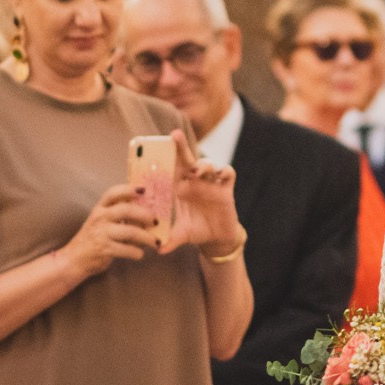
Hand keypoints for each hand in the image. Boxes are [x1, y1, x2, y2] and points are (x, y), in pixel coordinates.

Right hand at [61, 184, 153, 277]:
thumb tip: (146, 214)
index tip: (144, 189)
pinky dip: (137, 253)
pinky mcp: (104, 249)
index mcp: (99, 208)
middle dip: (145, 215)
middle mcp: (100, 218)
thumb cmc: (93, 239)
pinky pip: (127, 249)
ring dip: (146, 238)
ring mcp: (101, 233)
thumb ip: (119, 216)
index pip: (113, 193)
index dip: (129, 189)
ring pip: (130, 231)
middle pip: (126, 210)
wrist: (74, 259)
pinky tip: (140, 254)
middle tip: (155, 221)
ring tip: (155, 242)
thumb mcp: (102, 222)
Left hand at [160, 130, 246, 255]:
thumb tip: (158, 249)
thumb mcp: (181, 235)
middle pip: (189, 159)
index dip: (166, 156)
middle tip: (175, 135)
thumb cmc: (196, 231)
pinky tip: (221, 174)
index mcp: (181, 188)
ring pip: (209, 165)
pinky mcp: (226, 190)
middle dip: (182, 146)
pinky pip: (228, 173)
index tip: (156, 147)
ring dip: (203, 164)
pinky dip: (225, 171)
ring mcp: (211, 184)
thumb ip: (170, 240)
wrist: (216, 238)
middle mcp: (195, 182)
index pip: (172, 167)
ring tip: (197, 171)